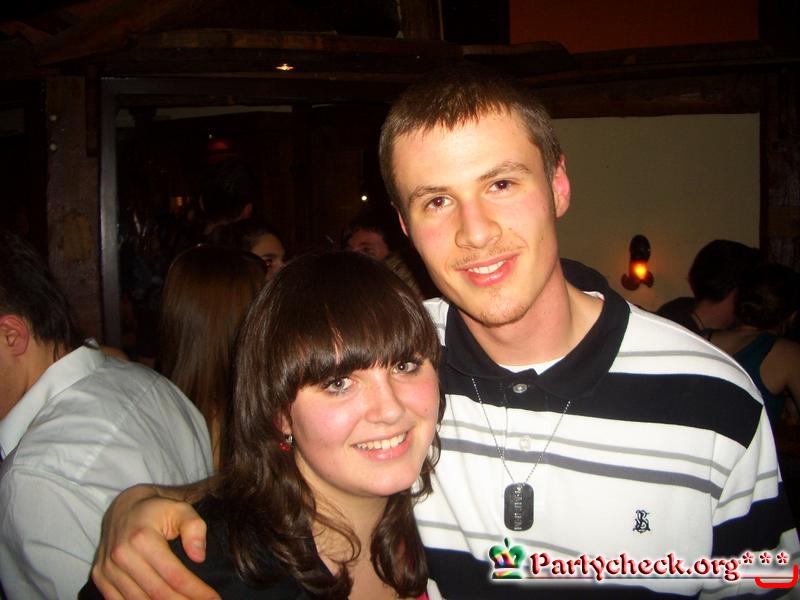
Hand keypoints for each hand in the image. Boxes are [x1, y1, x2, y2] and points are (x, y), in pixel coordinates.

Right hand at [91, 484, 218, 599]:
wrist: (124, 507)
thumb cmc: (158, 510)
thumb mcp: (182, 509)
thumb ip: (194, 529)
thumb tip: (198, 557)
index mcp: (142, 538)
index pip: (174, 575)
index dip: (196, 591)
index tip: (214, 599)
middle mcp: (121, 555)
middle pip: (157, 593)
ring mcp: (107, 569)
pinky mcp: (100, 577)